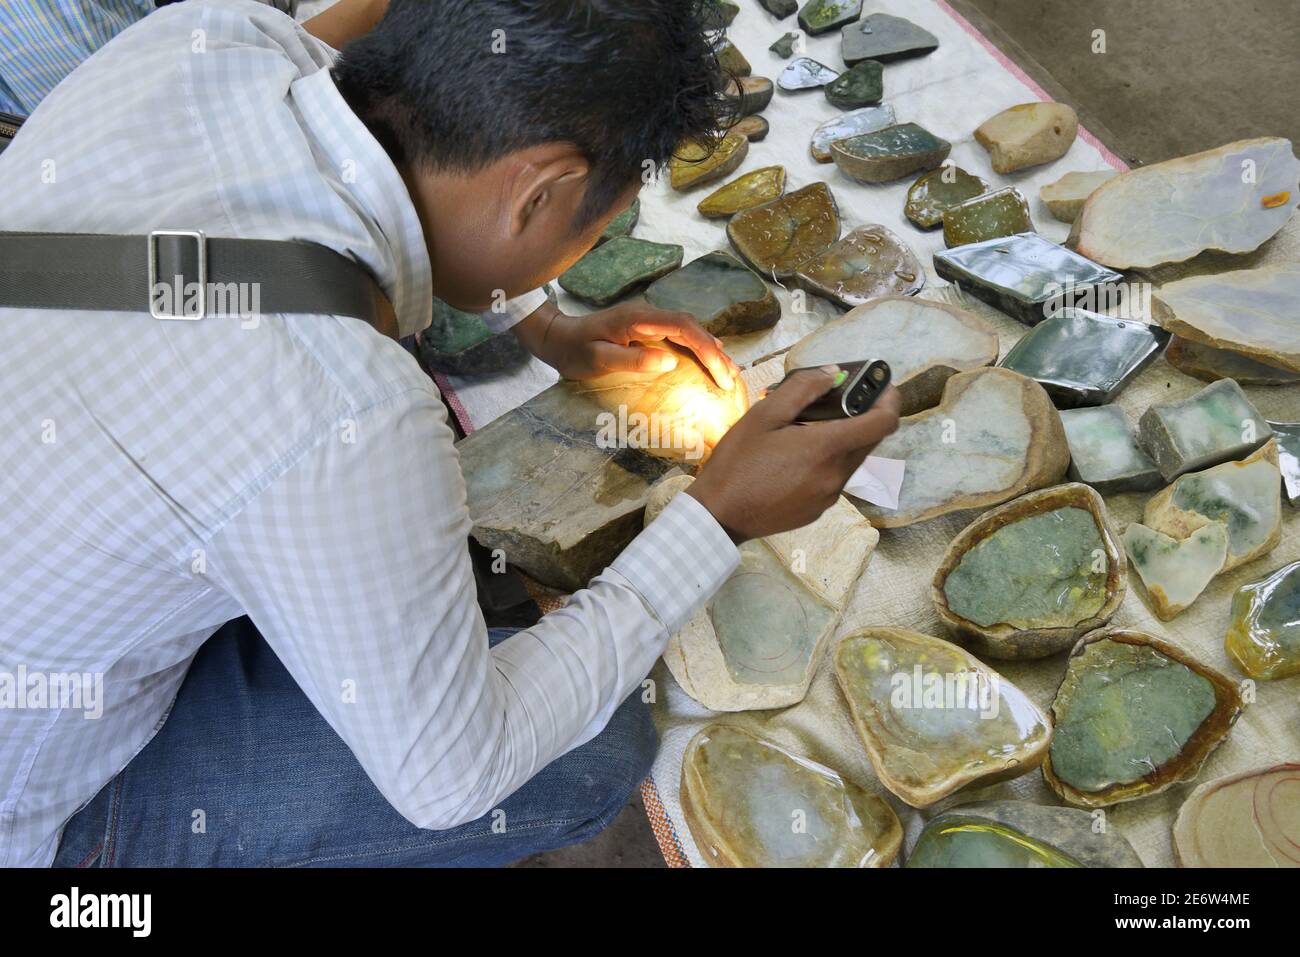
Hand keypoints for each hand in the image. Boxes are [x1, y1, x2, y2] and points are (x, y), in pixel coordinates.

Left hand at [512, 301, 739, 389]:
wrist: (557, 338)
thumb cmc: (575, 351)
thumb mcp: (598, 359)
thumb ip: (633, 359)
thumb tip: (670, 361)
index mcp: (638, 318)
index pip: (683, 327)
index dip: (706, 348)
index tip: (720, 372)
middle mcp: (648, 314)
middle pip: (691, 328)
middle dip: (715, 352)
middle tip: (731, 379)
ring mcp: (648, 319)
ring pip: (688, 331)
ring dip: (710, 350)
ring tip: (729, 372)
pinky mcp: (647, 328)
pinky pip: (679, 335)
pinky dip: (698, 348)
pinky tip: (710, 359)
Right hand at [687, 366, 901, 543]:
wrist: (719, 515)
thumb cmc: (737, 463)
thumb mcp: (764, 415)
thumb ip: (802, 389)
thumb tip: (832, 374)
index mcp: (827, 448)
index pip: (883, 423)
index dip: (889, 400)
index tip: (882, 386)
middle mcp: (837, 475)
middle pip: (870, 441)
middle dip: (862, 417)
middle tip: (837, 401)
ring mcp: (829, 497)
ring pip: (852, 460)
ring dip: (843, 441)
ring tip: (809, 429)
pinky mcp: (819, 510)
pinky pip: (834, 479)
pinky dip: (827, 463)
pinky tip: (797, 459)